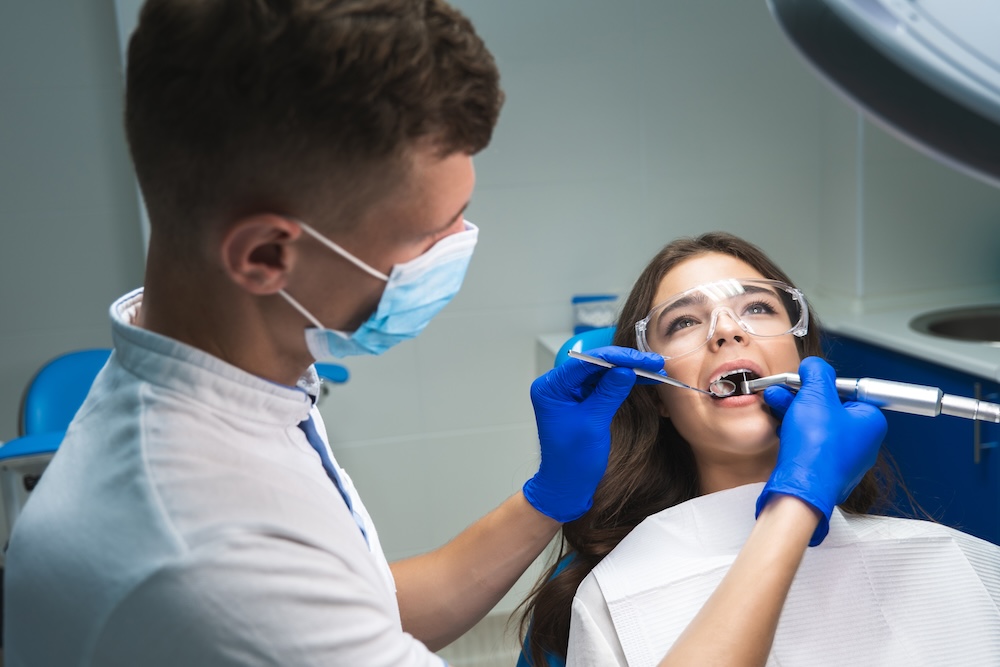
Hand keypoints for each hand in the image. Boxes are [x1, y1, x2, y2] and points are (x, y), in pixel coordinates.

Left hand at [523, 346, 664, 521]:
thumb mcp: (593, 423)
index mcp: (550, 387)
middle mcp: (557, 385)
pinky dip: (622, 382)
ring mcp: (569, 392)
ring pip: (602, 373)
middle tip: (653, 363)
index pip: (586, 363)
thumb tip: (626, 369)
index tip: (643, 360)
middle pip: (595, 365)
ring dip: (627, 371)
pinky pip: (602, 385)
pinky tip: (642, 379)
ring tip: (653, 369)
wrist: (567, 484)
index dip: (617, 359)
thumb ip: (609, 393)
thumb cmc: (572, 460)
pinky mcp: (580, 400)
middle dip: (625, 363)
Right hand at [757, 356, 886, 545]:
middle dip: (802, 395)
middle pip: (830, 407)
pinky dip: (794, 431)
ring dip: (794, 410)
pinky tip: (779, 424)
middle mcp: (862, 442)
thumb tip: (815, 366)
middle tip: (786, 387)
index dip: (823, 383)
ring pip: (817, 425)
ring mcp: (843, 458)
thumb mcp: (816, 396)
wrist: (801, 488)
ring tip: (774, 400)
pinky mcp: (824, 469)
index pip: (849, 391)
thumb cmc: (816, 448)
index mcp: (870, 422)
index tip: (807, 379)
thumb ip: (817, 374)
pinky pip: (810, 443)